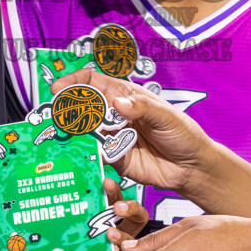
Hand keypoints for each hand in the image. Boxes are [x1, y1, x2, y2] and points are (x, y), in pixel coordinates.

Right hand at [51, 69, 217, 196]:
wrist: (192, 168)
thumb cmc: (184, 135)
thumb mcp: (166, 117)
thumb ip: (142, 108)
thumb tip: (118, 103)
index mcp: (127, 96)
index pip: (94, 82)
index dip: (75, 82)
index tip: (58, 89)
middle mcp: (116, 115)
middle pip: (84, 107)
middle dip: (68, 109)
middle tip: (59, 116)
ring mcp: (113, 137)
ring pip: (85, 132)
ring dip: (75, 133)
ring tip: (68, 135)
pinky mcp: (114, 159)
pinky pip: (95, 155)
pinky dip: (88, 155)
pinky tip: (88, 154)